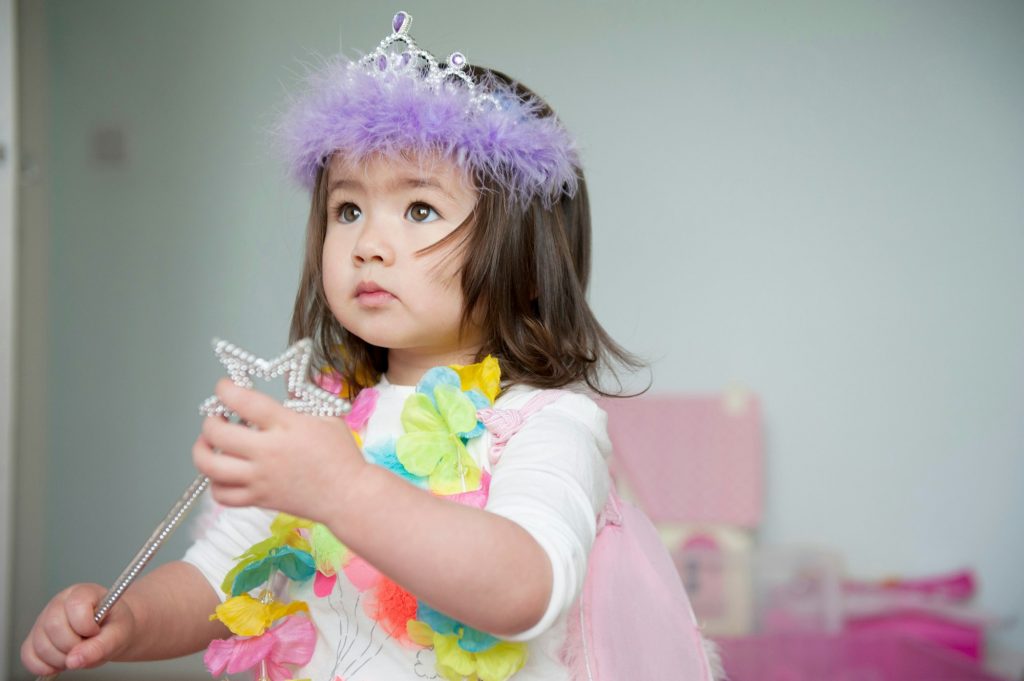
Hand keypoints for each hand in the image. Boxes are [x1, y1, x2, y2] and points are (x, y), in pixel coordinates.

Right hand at [21, 583, 133, 674]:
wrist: (112, 632)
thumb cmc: (115, 627)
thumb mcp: (118, 634)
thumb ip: (100, 646)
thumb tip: (75, 660)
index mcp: (83, 593)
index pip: (75, 605)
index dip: (86, 626)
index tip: (96, 632)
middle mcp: (59, 603)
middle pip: (53, 626)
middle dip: (73, 645)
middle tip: (87, 647)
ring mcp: (43, 620)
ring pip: (39, 645)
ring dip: (61, 659)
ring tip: (78, 654)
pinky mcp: (34, 638)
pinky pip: (28, 656)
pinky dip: (45, 666)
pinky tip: (62, 662)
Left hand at [192, 378, 366, 520]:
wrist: (348, 495)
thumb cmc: (342, 455)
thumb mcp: (328, 416)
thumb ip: (303, 398)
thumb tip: (284, 381)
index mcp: (286, 426)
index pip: (244, 401)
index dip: (226, 389)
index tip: (225, 386)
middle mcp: (267, 452)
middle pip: (218, 433)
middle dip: (210, 420)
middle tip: (219, 417)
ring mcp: (260, 478)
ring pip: (210, 466)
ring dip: (202, 450)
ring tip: (210, 444)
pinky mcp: (259, 498)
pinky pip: (221, 495)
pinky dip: (215, 482)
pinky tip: (224, 472)